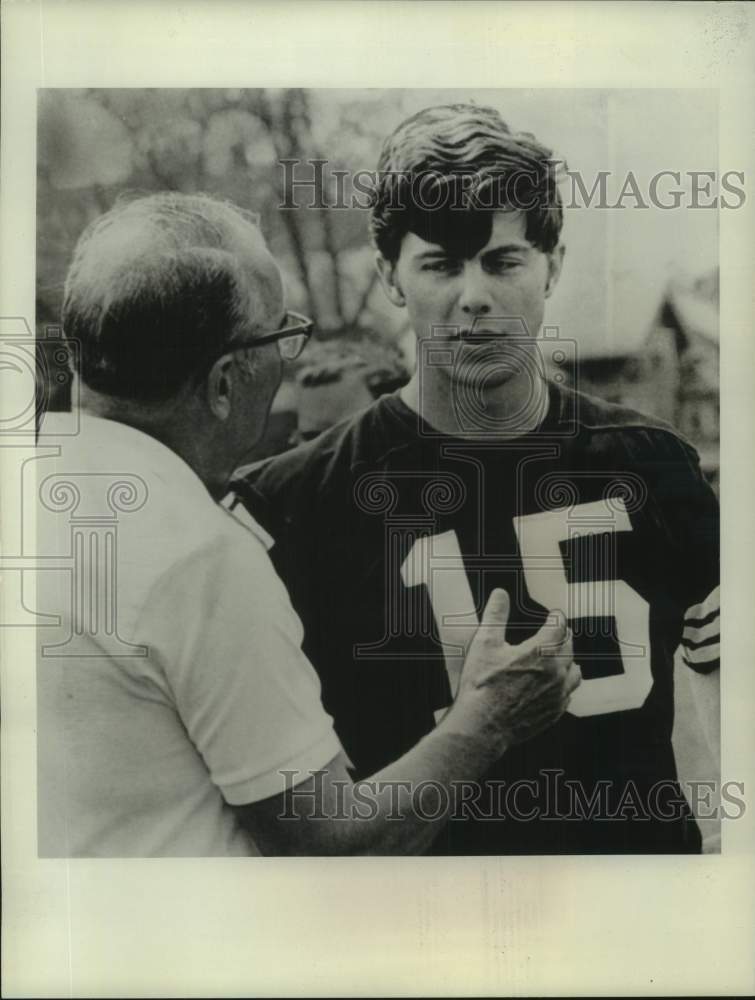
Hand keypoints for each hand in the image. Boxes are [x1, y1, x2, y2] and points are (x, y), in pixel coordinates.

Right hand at [450, 589, 580, 755]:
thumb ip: (496, 615)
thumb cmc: (481, 684)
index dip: (557, 617)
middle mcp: (556, 672)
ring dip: (569, 660)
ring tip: (562, 657)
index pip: (559, 627)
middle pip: (569, 647)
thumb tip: (500, 593)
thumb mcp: (484, 643)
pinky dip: (565, 684)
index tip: (555, 613)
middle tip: (558, 631)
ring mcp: (558, 694)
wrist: (482, 726)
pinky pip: (568, 694)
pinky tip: (557, 683)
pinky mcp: (555, 712)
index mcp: (541, 652)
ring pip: (574, 672)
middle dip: (564, 636)